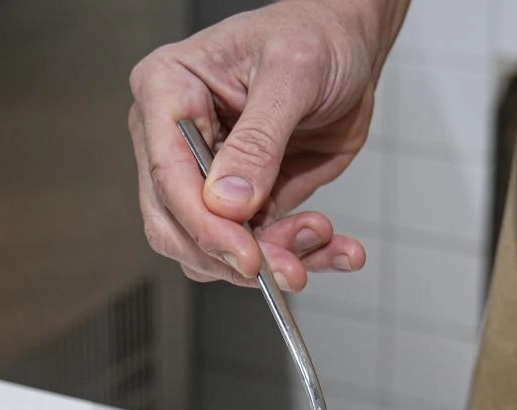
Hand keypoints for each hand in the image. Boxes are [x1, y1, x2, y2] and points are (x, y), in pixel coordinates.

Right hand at [128, 0, 401, 290]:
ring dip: (273, 258)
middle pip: (177, 225)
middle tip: (288, 268)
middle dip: (235, 255)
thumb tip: (229, 203)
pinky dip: (298, 256)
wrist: (350, 46)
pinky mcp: (241, 201)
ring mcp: (204, 176)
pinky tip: (335, 250)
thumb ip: (259, 140)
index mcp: (167, 90)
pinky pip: (256, 248)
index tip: (247, 255)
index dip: (204, 224)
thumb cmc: (314, 34)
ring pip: (214, 248)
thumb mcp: (293, 73)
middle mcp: (173, 139)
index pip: (166, 174)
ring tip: (322, 236)